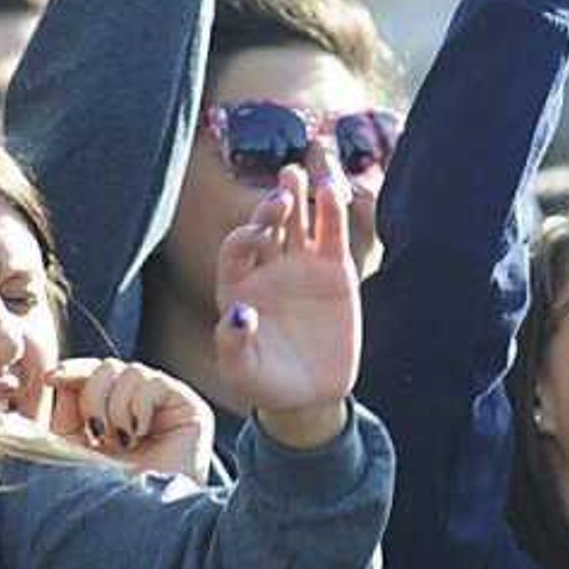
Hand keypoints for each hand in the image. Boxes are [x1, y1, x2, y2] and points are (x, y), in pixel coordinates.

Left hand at [46, 358, 215, 480]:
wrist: (139, 521)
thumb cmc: (102, 495)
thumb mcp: (69, 448)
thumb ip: (64, 410)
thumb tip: (57, 376)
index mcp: (115, 417)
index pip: (94, 374)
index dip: (73, 370)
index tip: (51, 379)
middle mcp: (141, 409)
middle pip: (108, 367)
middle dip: (93, 398)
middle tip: (99, 434)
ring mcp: (167, 408)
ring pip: (129, 371)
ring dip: (115, 408)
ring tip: (123, 441)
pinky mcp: (190, 409)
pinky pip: (153, 382)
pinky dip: (138, 407)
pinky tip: (142, 435)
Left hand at [213, 148, 363, 446]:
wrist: (309, 394)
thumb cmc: (265, 382)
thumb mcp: (241, 370)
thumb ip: (233, 342)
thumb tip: (240, 313)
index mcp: (238, 285)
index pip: (236, 249)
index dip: (244, 238)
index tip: (257, 236)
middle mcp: (267, 268)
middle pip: (266, 225)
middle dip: (271, 207)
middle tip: (281, 194)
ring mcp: (302, 266)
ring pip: (298, 220)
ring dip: (297, 195)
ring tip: (298, 174)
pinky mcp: (335, 271)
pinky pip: (332, 235)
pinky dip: (332, 212)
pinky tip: (331, 190)